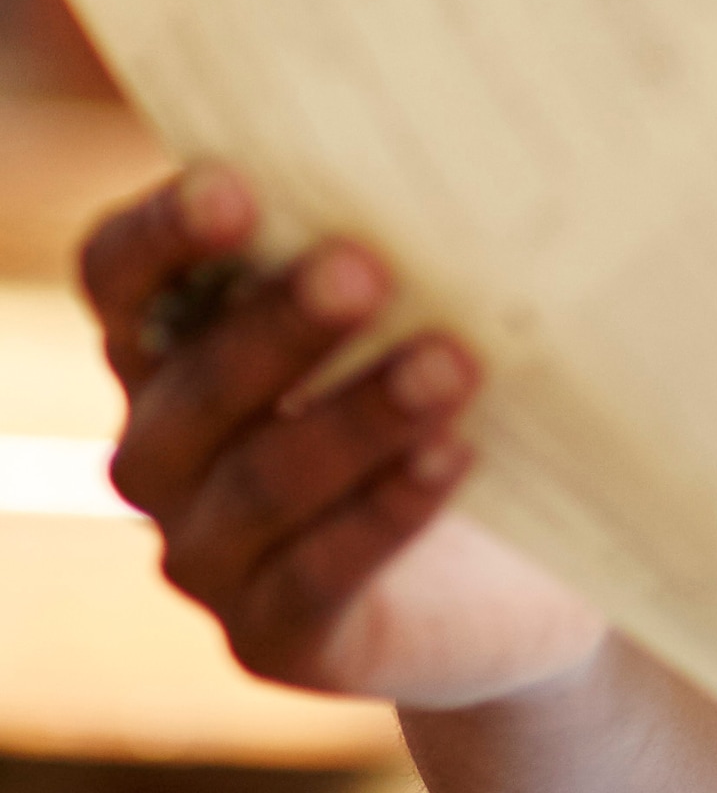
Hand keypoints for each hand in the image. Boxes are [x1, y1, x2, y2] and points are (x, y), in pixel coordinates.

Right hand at [84, 168, 609, 709]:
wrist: (520, 580)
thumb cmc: (463, 402)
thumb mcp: (431, 317)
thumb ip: (406, 250)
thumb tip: (469, 153)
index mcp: (170, 349)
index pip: (120, 280)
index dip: (162, 236)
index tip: (232, 184)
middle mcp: (164, 452)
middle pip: (193, 381)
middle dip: (279, 325)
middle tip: (364, 268)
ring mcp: (208, 554)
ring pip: (258, 482)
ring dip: (353, 419)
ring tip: (449, 365)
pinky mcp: (277, 638)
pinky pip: (316, 576)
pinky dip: (384, 514)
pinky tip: (452, 459)